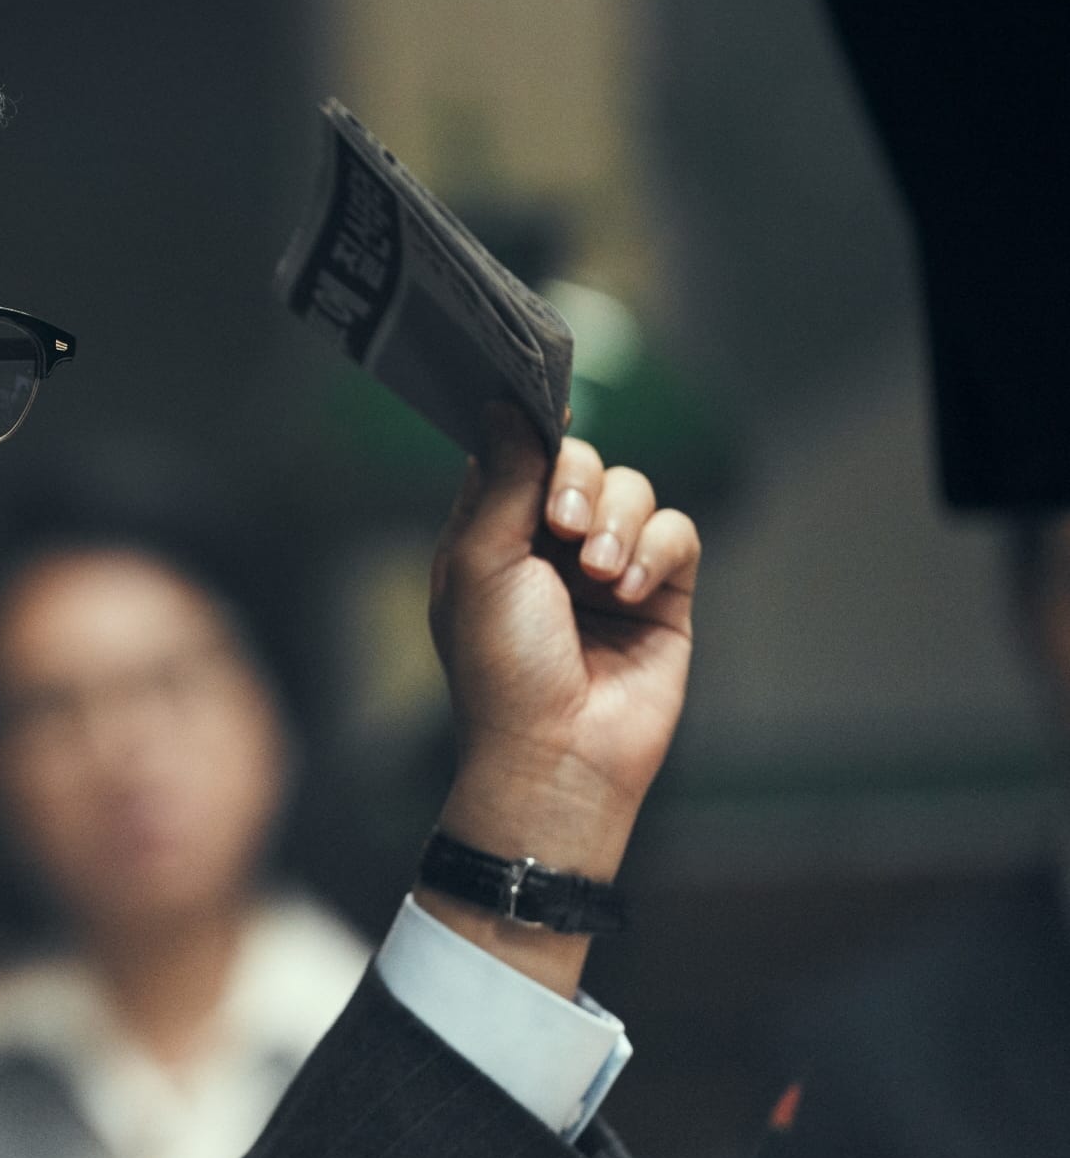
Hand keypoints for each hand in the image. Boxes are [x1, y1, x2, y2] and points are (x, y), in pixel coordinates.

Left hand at [423, 405, 700, 993]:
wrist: (557, 753)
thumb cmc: (502, 668)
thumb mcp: (480, 563)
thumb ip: (503, 479)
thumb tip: (507, 404)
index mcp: (493, 534)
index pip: (521, 454)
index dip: (533, 436)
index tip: (546, 414)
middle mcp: (550, 546)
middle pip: (582, 463)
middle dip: (577, 484)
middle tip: (561, 529)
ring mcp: (608, 568)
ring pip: (633, 491)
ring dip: (616, 522)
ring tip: (597, 575)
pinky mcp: (663, 592)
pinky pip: (677, 532)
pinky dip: (655, 550)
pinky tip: (627, 590)